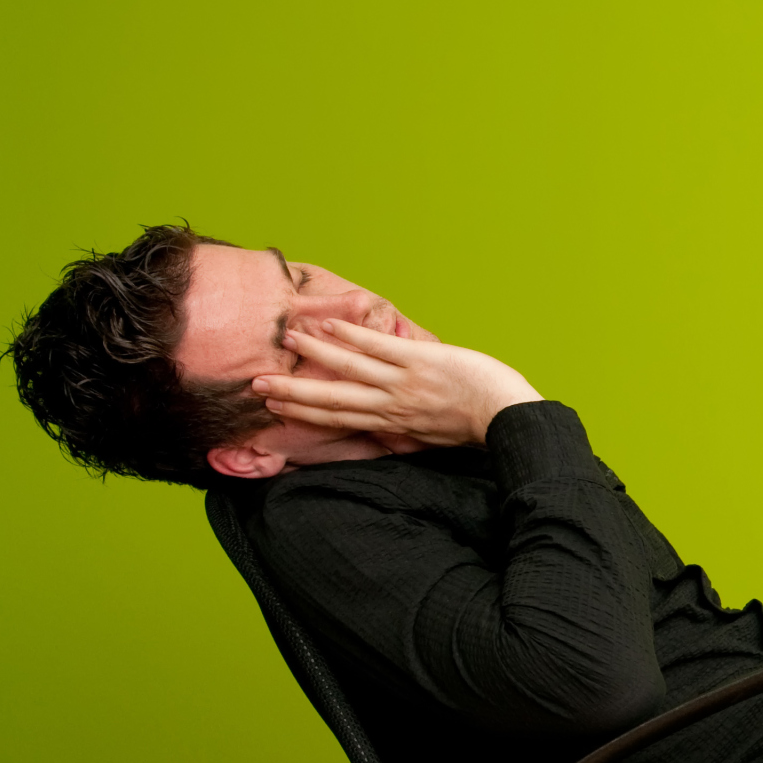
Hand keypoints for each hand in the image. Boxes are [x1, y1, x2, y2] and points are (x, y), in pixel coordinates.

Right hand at [252, 319, 543, 447]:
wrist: (506, 416)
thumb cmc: (473, 427)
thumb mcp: (430, 437)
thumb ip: (404, 431)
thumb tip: (386, 432)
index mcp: (391, 423)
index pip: (338, 417)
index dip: (303, 412)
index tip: (273, 407)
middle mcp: (390, 404)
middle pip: (332, 398)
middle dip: (292, 392)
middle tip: (255, 384)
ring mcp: (403, 381)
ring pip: (349, 367)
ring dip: (316, 352)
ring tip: (287, 340)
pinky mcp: (420, 360)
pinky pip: (379, 347)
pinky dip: (353, 336)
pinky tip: (330, 325)